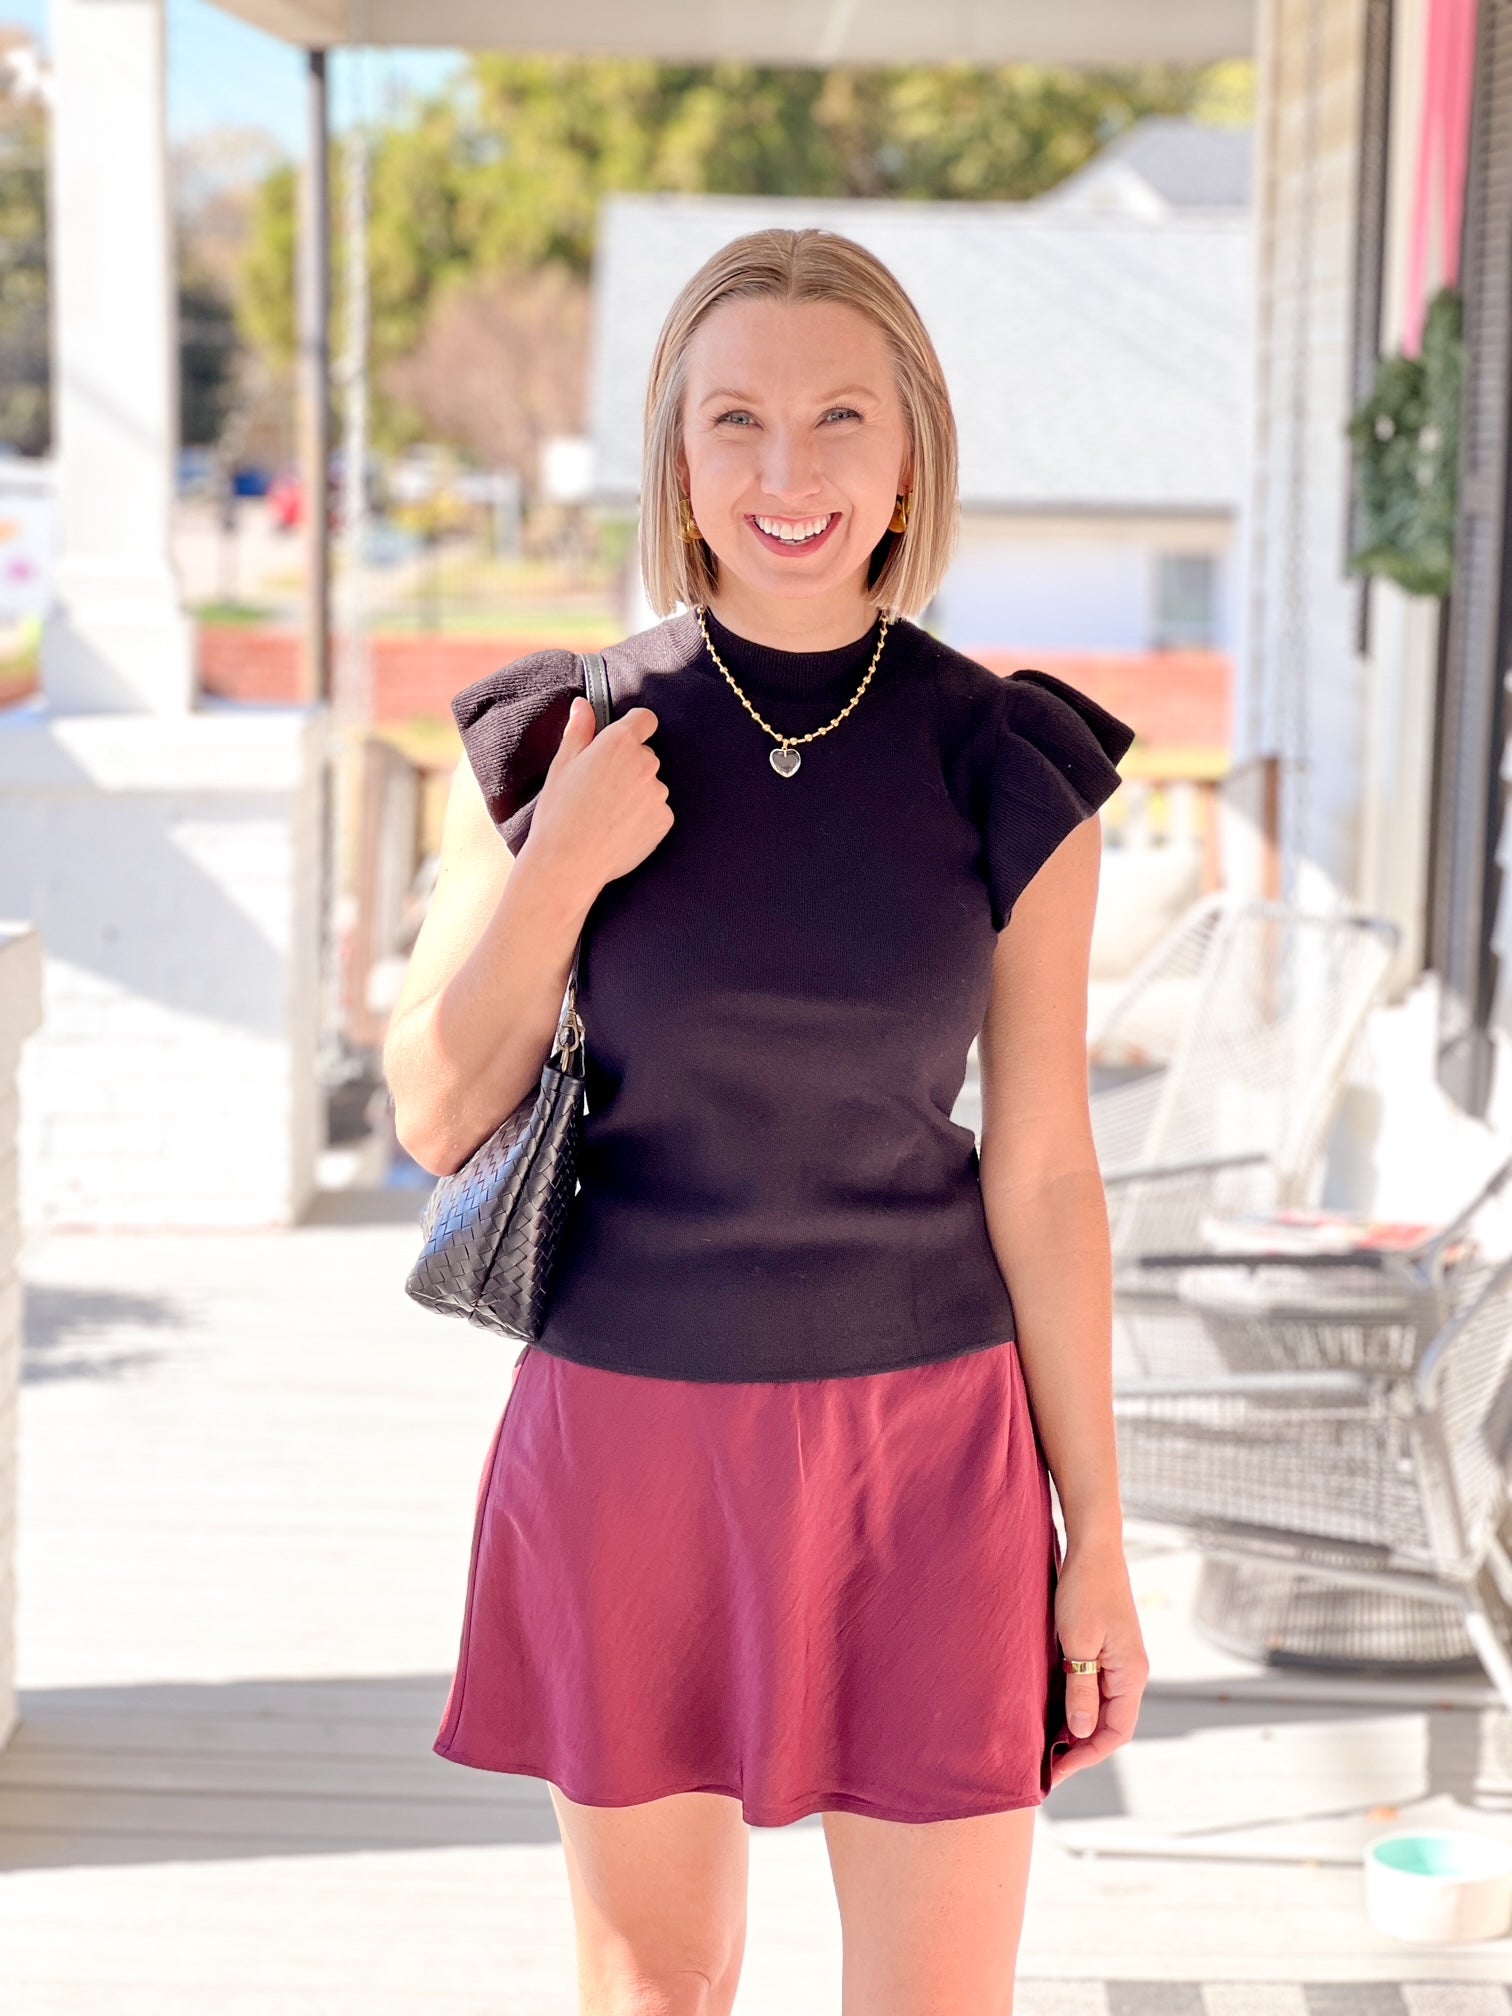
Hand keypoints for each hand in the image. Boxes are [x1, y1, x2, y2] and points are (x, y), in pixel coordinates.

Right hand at [524, 696, 674, 899]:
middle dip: (629, 766)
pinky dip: (643, 817)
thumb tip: (584, 705)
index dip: (634, 728)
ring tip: (607, 813)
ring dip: (637, 793)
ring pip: (651, 785)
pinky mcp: (665, 820)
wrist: (569, 862)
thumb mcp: (563, 764)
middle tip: (601, 788)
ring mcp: (659, 793)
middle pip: (646, 755)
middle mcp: (646, 763)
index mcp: (620, 742)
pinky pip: (657, 811)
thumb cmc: (560, 811)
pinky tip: (619, 829)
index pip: (645, 719)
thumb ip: (579, 730)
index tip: (621, 742)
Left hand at [1048, 1536, 1148, 1787]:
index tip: (1056, 1771)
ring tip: (1044, 1744)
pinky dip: (1075, 1703)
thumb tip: (1080, 1733)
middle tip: (1045, 1765)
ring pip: (1101, 1708)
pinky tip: (1051, 1709)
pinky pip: (1095, 1688)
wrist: (1093, 1546)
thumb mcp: (1077, 1642)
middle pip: (1109, 1724)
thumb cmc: (1085, 1590)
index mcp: (1130, 1674)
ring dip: (1076, 1727)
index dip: (1086, 1756)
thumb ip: (1081, 1688)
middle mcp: (1131, 1672)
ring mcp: (1120, 1660)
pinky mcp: (1107, 1648)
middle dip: (1079, 1748)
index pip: (1115, 1733)